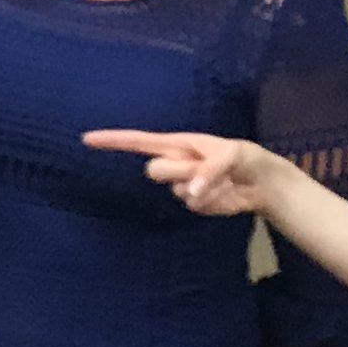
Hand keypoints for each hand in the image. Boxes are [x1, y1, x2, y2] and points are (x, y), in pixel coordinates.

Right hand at [83, 128, 287, 215]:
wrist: (261, 183)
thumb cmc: (244, 158)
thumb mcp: (232, 155)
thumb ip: (209, 169)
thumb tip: (190, 191)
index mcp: (177, 144)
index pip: (137, 141)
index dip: (112, 140)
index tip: (86, 139)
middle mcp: (174, 164)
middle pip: (155, 171)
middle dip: (176, 173)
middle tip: (204, 171)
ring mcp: (182, 185)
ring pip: (175, 192)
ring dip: (200, 190)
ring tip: (222, 182)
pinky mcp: (193, 204)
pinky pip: (191, 207)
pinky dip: (209, 203)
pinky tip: (223, 196)